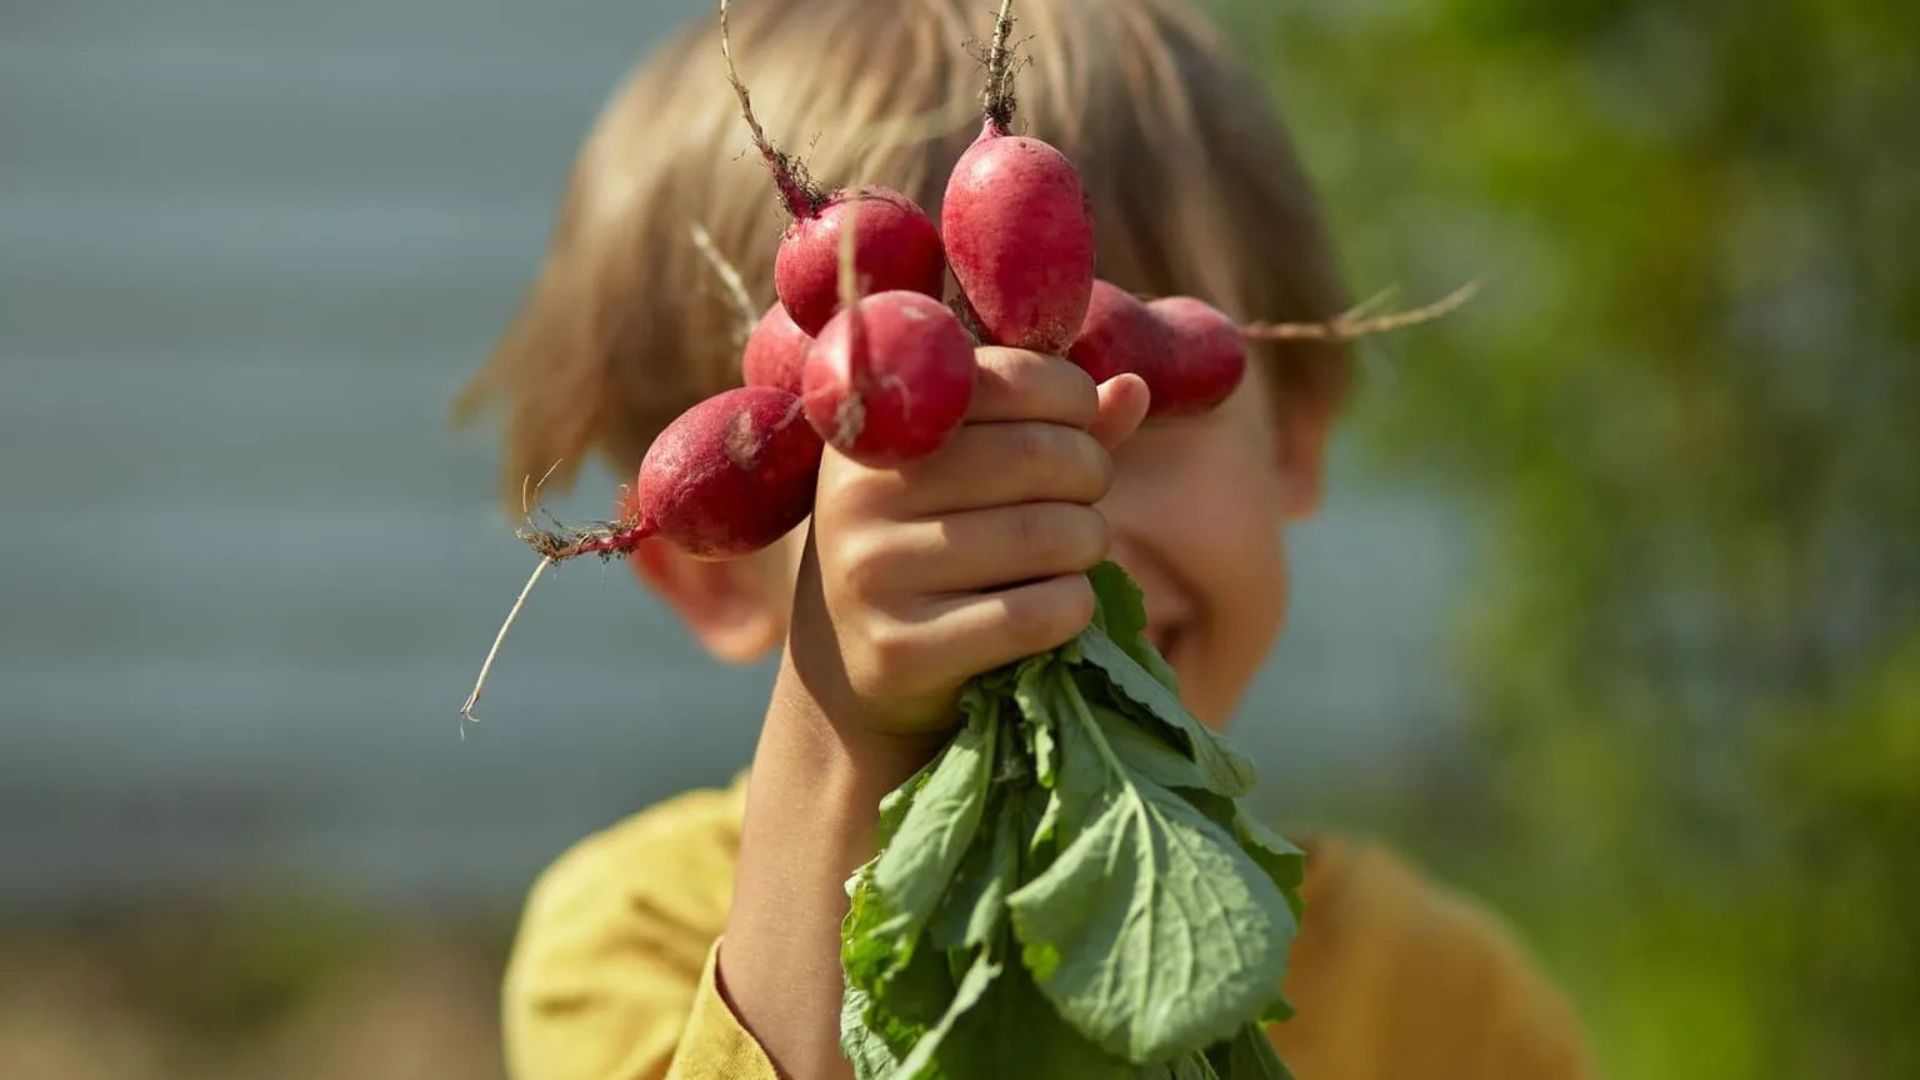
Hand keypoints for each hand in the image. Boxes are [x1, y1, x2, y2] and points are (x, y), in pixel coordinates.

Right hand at [783, 347, 1149, 741]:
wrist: (858, 663)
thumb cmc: (935, 542)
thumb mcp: (973, 470)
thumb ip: (1050, 426)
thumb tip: (1135, 389)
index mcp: (879, 427)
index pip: (1004, 380)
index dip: (1070, 396)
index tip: (1078, 424)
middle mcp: (860, 493)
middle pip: (1039, 456)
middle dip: (1092, 472)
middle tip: (1083, 498)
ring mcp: (872, 573)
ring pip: (1049, 536)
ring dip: (1089, 543)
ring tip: (1072, 551)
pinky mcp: (901, 649)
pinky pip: (1039, 614)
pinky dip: (1075, 607)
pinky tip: (1059, 605)